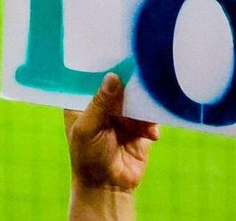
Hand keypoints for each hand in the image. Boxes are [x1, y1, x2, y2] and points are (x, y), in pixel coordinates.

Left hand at [64, 73, 159, 220]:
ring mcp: (123, 114)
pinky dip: (152, 122)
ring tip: (147, 109)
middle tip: (141, 70)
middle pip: (118, 82)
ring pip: (137, 97)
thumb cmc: (88, 158)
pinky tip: (150, 134)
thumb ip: (100, 103)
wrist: (110, 187)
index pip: (91, 75)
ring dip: (144, 103)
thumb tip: (113, 76)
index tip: (115, 48)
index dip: (101, 63)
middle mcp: (103, 104)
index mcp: (83, 102)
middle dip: (129, 79)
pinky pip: (151, 114)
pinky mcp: (140, 125)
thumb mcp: (89, 129)